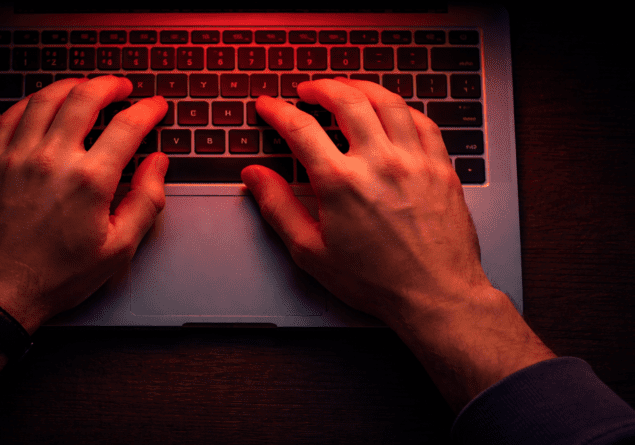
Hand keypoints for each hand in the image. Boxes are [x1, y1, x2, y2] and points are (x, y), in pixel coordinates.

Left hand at [0, 76, 167, 331]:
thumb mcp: (118, 248)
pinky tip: (42, 104)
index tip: (155, 106)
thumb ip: (145, 201)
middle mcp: (52, 159)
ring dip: (71, 86)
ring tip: (85, 87)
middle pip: (85, 98)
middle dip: (110, 86)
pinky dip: (31, 102)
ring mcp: (17, 157)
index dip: (148, 110)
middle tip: (122, 87)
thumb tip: (157, 165)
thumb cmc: (57, 276)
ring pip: (46, 99)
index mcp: (90, 180)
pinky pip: (10, 115)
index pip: (128, 126)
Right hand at [242, 79, 492, 328]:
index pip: (300, 128)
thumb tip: (254, 177)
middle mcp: (379, 163)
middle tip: (306, 90)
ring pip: (387, 101)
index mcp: (341, 183)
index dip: (277, 110)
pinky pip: (422, 120)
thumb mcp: (311, 252)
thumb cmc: (374, 281)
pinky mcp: (441, 167)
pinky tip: (390, 111)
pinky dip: (400, 108)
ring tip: (345, 88)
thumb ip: (278, 207)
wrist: (434, 296)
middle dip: (320, 87)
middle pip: (345, 100)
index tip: (268, 105)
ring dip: (360, 87)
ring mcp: (414, 161)